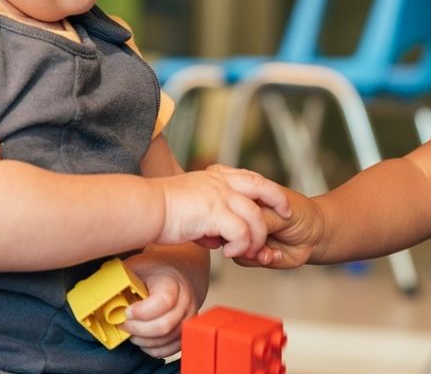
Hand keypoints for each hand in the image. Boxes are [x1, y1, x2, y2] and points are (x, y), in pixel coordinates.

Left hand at [120, 253, 199, 359]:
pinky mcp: (185, 330)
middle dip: (138, 329)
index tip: (127, 311)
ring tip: (131, 330)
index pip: (163, 302)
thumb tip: (99, 291)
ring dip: (143, 339)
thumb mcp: (137, 266)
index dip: (141, 312)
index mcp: (172, 281)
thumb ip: (120, 278)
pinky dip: (153, 348)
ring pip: (166, 340)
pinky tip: (143, 338)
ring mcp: (188, 316)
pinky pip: (170, 349)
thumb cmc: (155, 270)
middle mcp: (185, 300)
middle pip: (164, 326)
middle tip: (124, 323)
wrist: (180, 270)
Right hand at [155, 167, 289, 258]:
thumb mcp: (189, 201)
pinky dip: (241, 245)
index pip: (249, 178)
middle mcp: (221, 182)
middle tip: (287, 214)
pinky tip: (230, 253)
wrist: (144, 208)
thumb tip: (212, 232)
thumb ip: (206, 210)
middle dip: (278, 200)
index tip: (276, 199)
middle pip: (262, 186)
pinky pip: (241, 232)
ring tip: (249, 251)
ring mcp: (220, 196)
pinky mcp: (215, 213)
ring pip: (255, 216)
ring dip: (256, 236)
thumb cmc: (159, 209)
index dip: (266, 188)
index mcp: (215, 177)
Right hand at [232, 189, 324, 268]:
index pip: (231, 203)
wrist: (317, 235)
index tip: (254, 217)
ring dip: (251, 251)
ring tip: (268, 250)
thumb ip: (260, 218)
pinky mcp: (251, 252)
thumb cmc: (302, 214)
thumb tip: (239, 227)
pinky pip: (242, 259)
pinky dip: (257, 259)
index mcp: (250, 198)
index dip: (236, 212)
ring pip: (232, 244)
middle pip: (228, 226)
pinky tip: (272, 255)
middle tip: (259, 239)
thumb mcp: (282, 213)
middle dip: (242, 235)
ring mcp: (246, 234)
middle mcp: (244, 216)